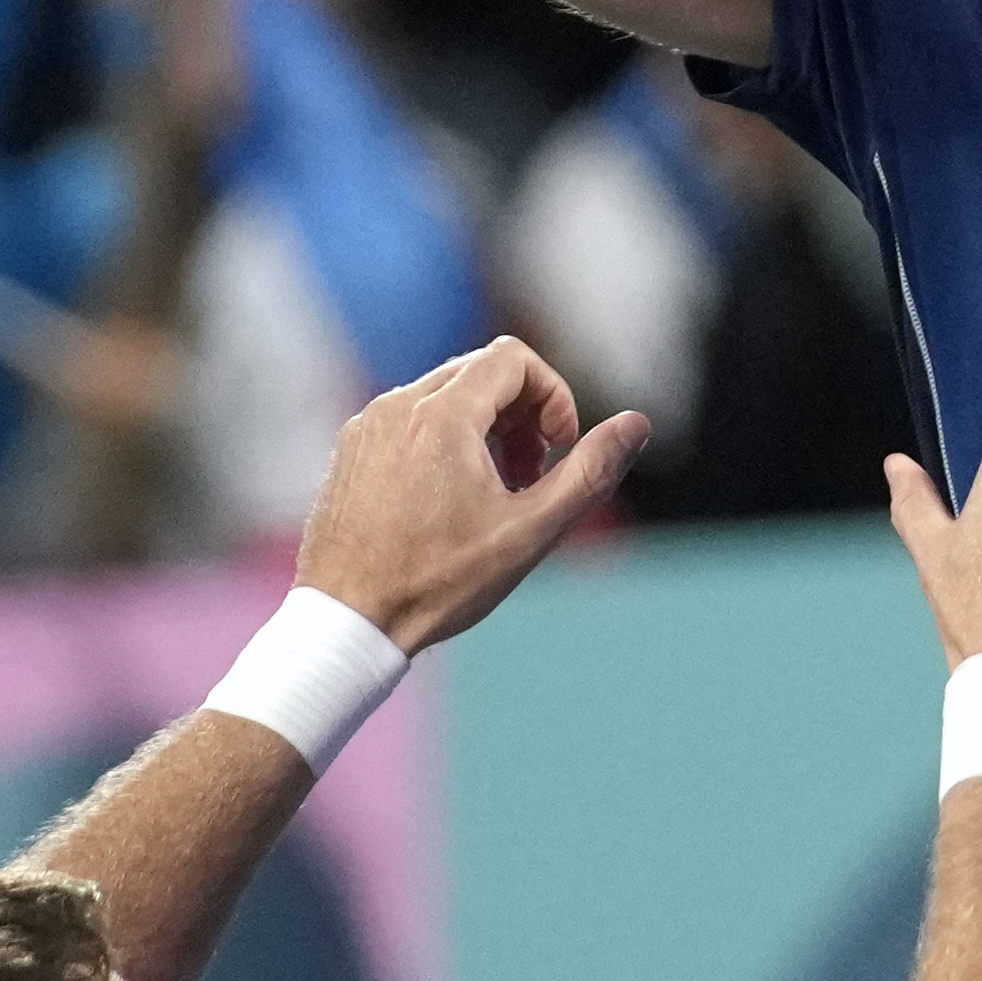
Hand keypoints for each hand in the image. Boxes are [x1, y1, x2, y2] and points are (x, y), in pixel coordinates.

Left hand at [296, 334, 648, 652]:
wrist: (345, 622)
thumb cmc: (436, 582)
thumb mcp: (528, 531)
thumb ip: (588, 472)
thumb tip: (636, 424)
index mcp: (442, 415)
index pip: (513, 358)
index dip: (553, 395)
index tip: (560, 447)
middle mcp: (398, 406)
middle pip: (480, 371)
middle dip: (521, 412)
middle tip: (531, 474)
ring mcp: (367, 426)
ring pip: (443, 394)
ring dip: (484, 427)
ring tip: (495, 491)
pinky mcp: (350, 450)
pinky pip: (408, 420)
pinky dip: (443, 440)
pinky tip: (449, 501)